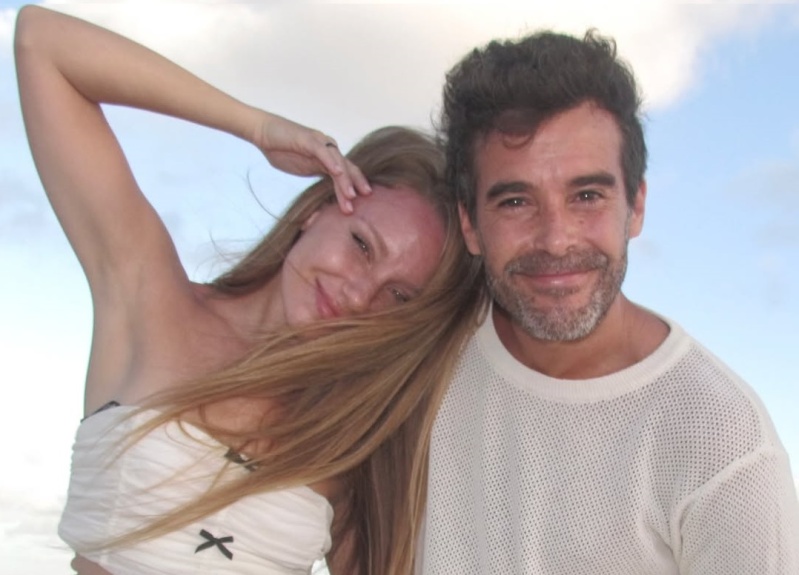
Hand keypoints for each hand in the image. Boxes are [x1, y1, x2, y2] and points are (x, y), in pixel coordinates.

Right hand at [255, 112, 370, 213]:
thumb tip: (321, 201)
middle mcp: (328, 149)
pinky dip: (331, 162)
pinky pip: (323, 152)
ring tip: (351, 195)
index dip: (354, 186)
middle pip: (347, 168)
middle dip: (356, 185)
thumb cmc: (281, 150)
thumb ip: (315, 177)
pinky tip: (337, 173)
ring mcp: (320, 143)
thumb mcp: (302, 168)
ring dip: (345, 179)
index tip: (362, 201)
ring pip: (338, 162)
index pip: (346, 173)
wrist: (263, 132)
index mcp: (328, 158)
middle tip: (365, 199)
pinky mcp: (309, 140)